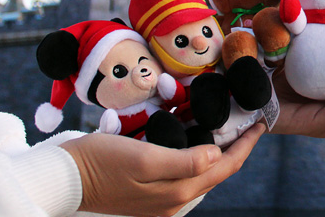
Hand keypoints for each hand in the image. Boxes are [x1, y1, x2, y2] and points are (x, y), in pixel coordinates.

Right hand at [60, 123, 264, 216]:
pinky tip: (197, 142)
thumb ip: (184, 161)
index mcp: (177, 193)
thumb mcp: (145, 157)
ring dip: (218, 154)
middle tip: (248, 123)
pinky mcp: (148, 195)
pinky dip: (197, 158)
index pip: (225, 168)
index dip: (246, 146)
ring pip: (202, 176)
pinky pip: (183, 176)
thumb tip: (218, 155)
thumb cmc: (101, 162)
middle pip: (217, 173)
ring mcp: (160, 202)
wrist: (63, 178)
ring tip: (230, 129)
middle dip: (236, 149)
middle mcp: (173, 202)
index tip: (261, 123)